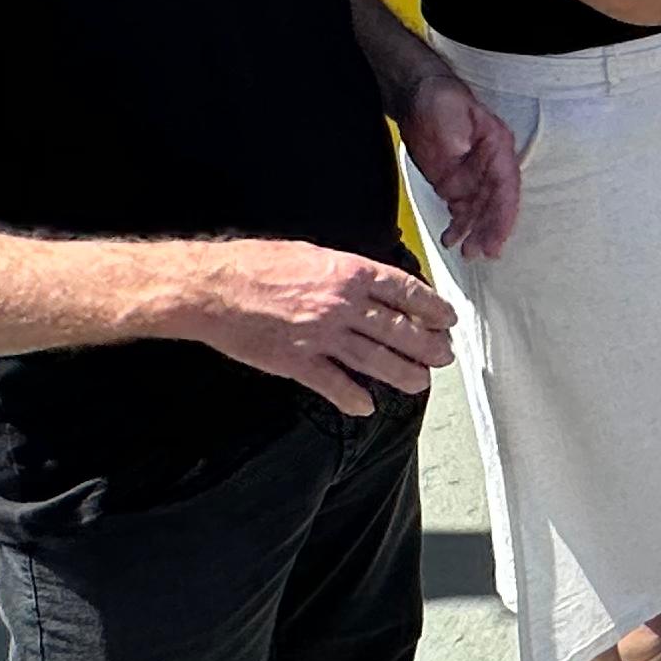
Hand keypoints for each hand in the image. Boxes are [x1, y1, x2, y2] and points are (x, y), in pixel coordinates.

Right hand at [165, 240, 457, 416]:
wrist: (213, 287)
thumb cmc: (257, 264)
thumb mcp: (313, 254)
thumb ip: (347, 273)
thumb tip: (374, 286)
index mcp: (349, 272)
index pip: (406, 292)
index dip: (432, 308)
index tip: (447, 319)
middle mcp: (342, 305)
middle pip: (399, 330)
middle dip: (428, 346)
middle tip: (443, 356)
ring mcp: (321, 336)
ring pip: (376, 361)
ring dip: (403, 374)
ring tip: (419, 382)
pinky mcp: (298, 362)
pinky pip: (335, 385)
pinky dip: (354, 398)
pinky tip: (367, 406)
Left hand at [396, 68, 521, 259]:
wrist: (419, 97)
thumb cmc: (440, 101)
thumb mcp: (451, 112)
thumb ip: (459, 135)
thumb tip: (460, 154)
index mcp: (497, 147)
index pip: (506, 185)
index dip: (504, 213)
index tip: (499, 235)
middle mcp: (490, 166)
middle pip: (496, 203)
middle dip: (492, 229)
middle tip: (484, 252)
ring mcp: (474, 177)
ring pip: (481, 211)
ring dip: (477, 233)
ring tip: (469, 254)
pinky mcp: (456, 185)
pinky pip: (463, 211)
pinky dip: (459, 228)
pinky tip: (452, 242)